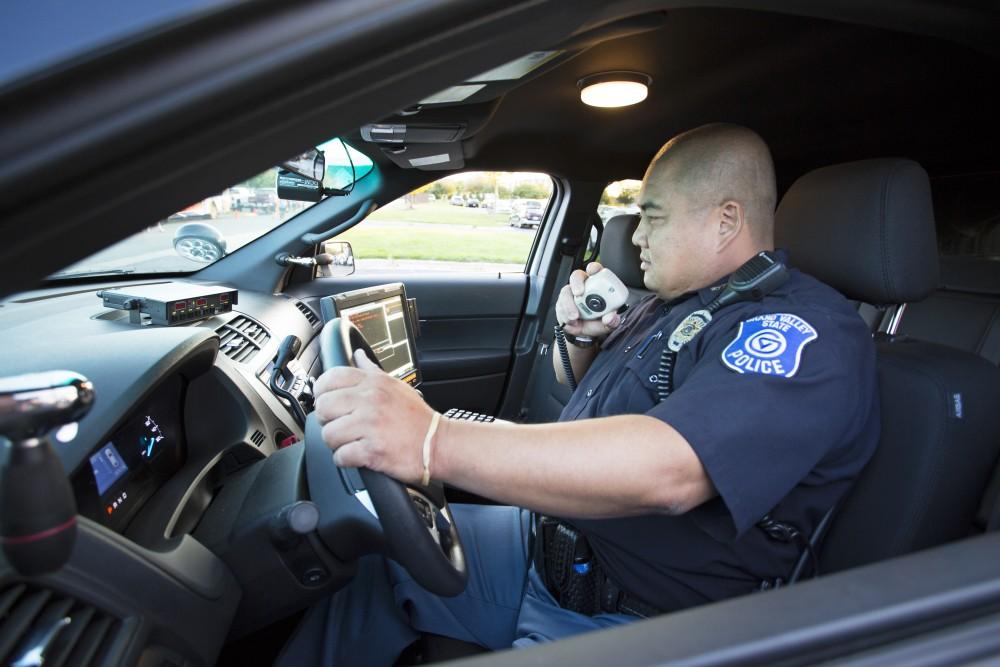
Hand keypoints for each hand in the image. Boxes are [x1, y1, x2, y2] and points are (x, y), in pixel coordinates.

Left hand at [313, 349, 434, 483]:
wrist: (438, 444)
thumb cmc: (417, 418)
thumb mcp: (396, 386)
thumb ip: (371, 371)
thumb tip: (358, 355)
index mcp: (373, 383)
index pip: (329, 379)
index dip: (322, 393)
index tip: (329, 404)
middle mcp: (370, 400)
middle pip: (323, 408)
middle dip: (327, 421)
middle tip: (340, 426)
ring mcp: (371, 425)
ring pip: (328, 435)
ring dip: (336, 443)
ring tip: (351, 442)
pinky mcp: (372, 451)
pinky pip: (340, 457)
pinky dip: (346, 460)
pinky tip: (358, 455)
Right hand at [554, 262, 622, 337]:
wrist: (586, 334)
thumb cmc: (598, 322)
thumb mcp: (609, 323)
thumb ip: (612, 320)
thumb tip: (610, 318)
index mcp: (598, 285)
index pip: (595, 270)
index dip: (593, 268)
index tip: (593, 271)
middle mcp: (583, 287)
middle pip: (577, 276)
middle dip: (576, 283)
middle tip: (578, 293)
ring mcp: (571, 295)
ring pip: (565, 293)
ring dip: (568, 306)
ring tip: (574, 318)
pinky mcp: (562, 303)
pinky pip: (559, 306)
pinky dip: (564, 315)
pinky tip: (572, 322)